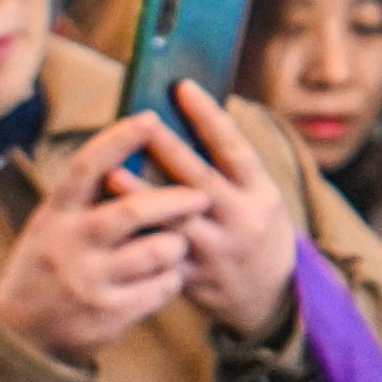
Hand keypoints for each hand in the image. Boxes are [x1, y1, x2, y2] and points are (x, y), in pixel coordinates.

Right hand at [0, 113, 203, 367]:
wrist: (23, 336)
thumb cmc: (47, 267)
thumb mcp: (50, 226)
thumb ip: (85, 198)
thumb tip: (131, 152)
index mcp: (56, 214)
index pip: (87, 166)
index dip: (119, 140)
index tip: (150, 117)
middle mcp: (71, 244)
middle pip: (133, 211)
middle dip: (175, 200)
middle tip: (202, 196)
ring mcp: (91, 280)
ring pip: (157, 251)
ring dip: (178, 244)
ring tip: (179, 243)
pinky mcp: (111, 313)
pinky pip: (162, 287)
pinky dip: (172, 278)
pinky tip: (167, 276)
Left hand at [128, 84, 297, 340]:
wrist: (270, 295)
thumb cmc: (254, 227)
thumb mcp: (258, 195)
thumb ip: (226, 165)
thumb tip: (183, 115)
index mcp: (262, 193)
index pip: (235, 148)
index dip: (209, 117)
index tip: (183, 86)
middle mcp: (243, 221)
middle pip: (200, 180)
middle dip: (168, 149)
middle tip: (140, 122)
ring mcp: (218, 252)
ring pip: (174, 221)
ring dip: (141, 196)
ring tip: (111, 172)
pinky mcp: (195, 279)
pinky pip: (161, 255)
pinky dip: (137, 236)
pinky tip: (111, 218)